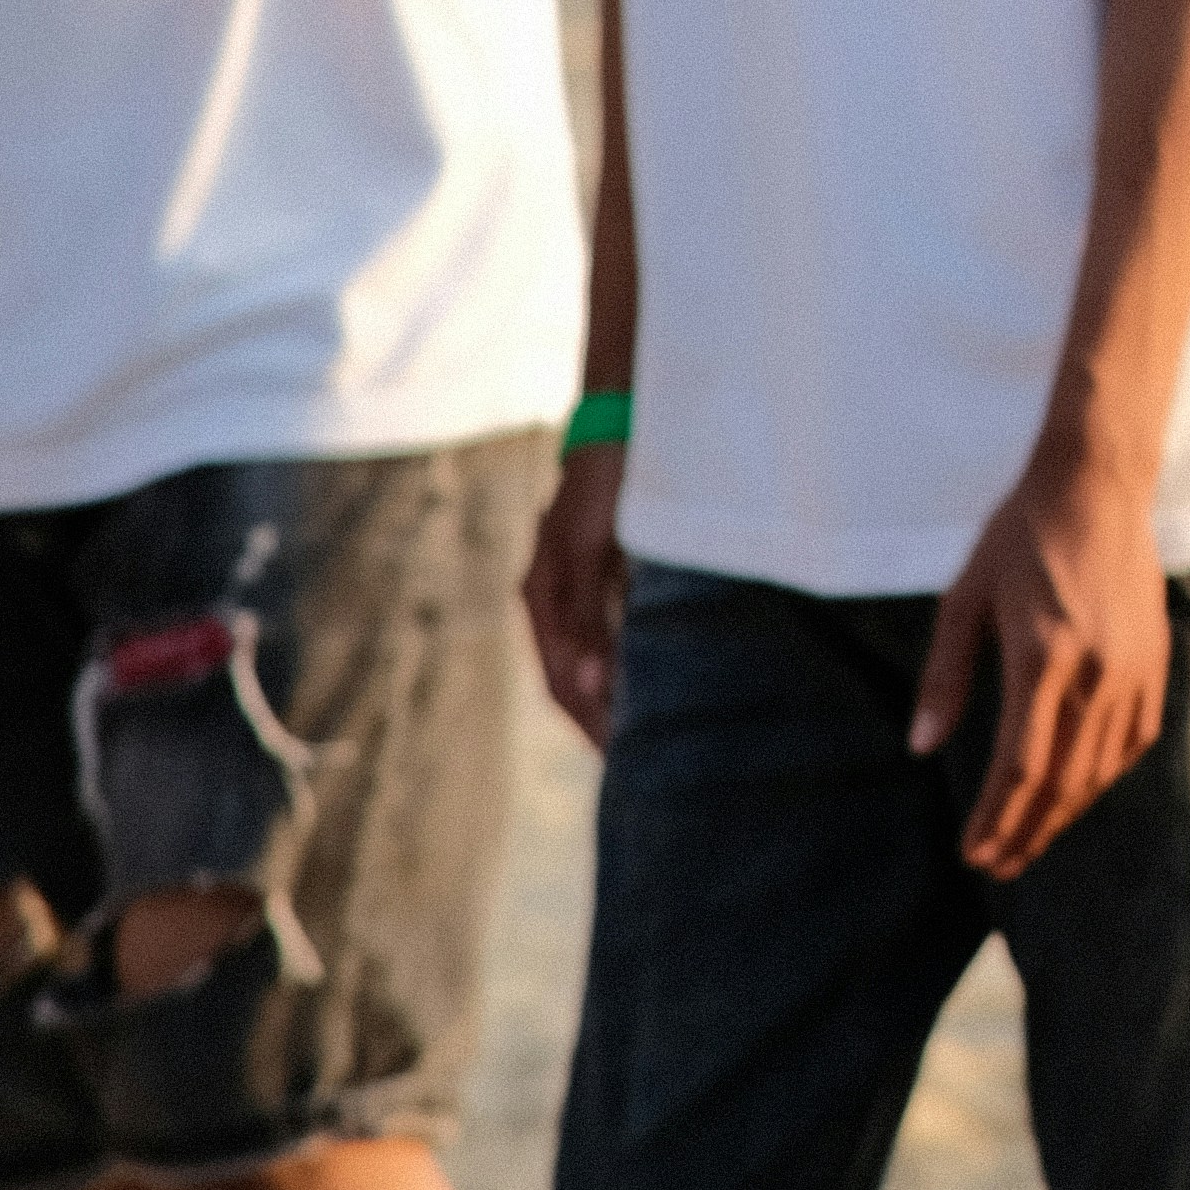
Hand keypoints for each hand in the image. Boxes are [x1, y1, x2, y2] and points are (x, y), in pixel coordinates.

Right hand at [524, 442, 631, 746]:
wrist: (620, 423)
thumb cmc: (607, 482)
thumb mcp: (593, 550)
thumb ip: (586, 618)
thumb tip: (586, 686)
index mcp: (542, 597)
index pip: (559, 683)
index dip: (590, 723)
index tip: (618, 761)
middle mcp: (552, 599)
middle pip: (570, 680)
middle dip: (599, 723)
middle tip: (634, 766)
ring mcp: (572, 588)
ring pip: (587, 662)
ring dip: (610, 700)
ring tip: (641, 739)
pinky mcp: (597, 575)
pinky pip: (604, 636)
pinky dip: (621, 668)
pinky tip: (646, 685)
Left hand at [918, 459, 1177, 879]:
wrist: (1098, 486)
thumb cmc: (1021, 536)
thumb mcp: (965, 598)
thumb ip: (945, 677)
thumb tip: (921, 747)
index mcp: (1043, 657)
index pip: (1019, 767)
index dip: (995, 819)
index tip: (973, 851)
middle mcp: (1095, 672)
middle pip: (1061, 781)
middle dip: (1026, 831)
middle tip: (997, 864)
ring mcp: (1133, 669)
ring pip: (1100, 768)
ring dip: (1063, 813)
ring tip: (1030, 839)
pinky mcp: (1155, 661)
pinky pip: (1134, 740)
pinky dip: (1104, 775)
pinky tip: (1079, 790)